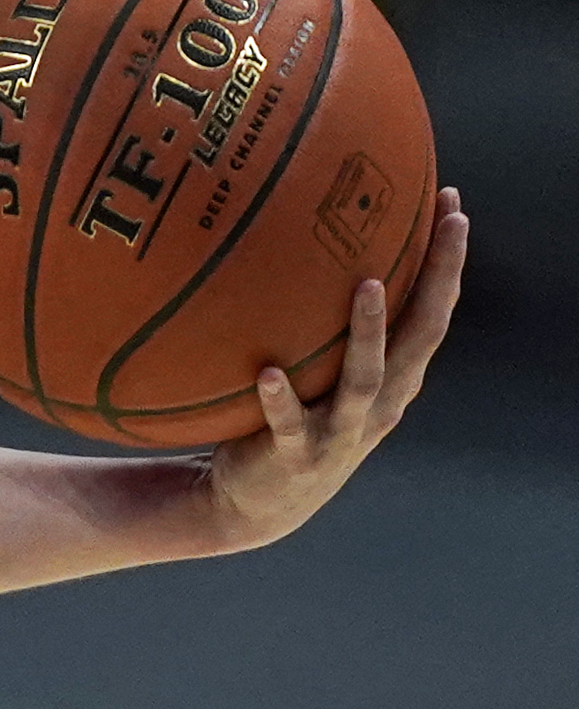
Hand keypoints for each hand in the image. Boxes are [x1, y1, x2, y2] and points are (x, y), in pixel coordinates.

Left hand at [208, 185, 466, 548]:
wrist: (257, 505)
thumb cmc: (291, 421)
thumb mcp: (320, 372)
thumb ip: (324, 325)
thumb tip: (304, 248)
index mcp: (392, 379)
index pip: (432, 310)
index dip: (447, 261)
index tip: (451, 203)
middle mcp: (379, 402)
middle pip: (422, 335)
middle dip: (439, 279)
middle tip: (450, 224)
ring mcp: (340, 431)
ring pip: (364, 378)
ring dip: (369, 333)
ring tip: (368, 286)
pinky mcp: (294, 455)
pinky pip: (288, 424)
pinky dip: (279, 400)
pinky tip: (266, 374)